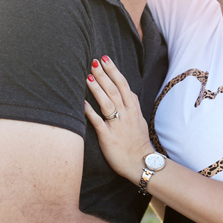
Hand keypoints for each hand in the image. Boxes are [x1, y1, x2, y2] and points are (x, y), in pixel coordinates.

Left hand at [84, 56, 154, 179]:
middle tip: (94, 61)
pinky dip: (90, 112)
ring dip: (97, 88)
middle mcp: (126, 114)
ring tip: (88, 76)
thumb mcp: (139, 120)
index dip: (114, 71)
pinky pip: (98, 122)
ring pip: (107, 103)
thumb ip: (132, 106)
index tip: (105, 58)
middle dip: (104, 74)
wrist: (141, 163)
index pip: (124, 85)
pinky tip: (82, 103)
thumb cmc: (138, 142)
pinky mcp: (109, 137)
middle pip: (114, 90)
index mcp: (133, 109)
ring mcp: (117, 125)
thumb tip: (128, 93)